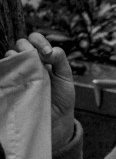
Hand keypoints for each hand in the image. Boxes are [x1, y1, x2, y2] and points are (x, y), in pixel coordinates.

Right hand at [4, 33, 74, 149]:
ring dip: (17, 57)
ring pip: (10, 54)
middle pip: (21, 43)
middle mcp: (29, 61)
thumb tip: (49, 50)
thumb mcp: (66, 77)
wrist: (57, 118)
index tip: (46, 53)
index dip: (39, 41)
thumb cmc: (62, 97)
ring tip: (26, 70)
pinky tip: (16, 75)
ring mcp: (19, 72)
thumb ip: (60, 60)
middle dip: (27, 47)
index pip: (35, 39)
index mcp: (43, 57)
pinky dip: (8, 68)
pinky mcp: (12, 82)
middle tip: (36, 59)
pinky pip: (3, 69)